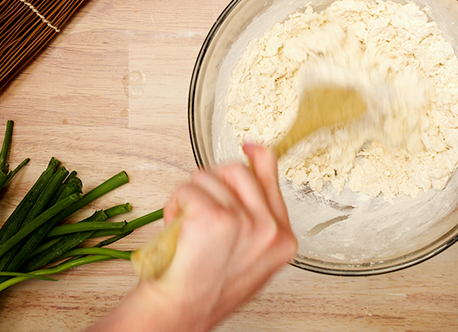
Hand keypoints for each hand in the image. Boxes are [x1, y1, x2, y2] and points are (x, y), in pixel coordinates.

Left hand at [87, 143, 296, 331]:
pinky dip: (175, 204)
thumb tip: (254, 161)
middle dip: (211, 183)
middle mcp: (270, 229)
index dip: (256, 155)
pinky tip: (177, 227)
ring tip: (186, 227)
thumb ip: (257, 213)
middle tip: (199, 209)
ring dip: (189, 197)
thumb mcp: (249, 254)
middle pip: (237, 170)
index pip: (273, 175)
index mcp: (282, 237)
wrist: (181, 312)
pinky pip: (187, 189)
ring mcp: (244, 222)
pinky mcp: (215, 218)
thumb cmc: (207, 288)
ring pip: (208, 177)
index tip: (247, 145)